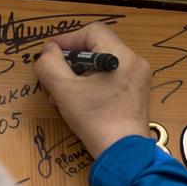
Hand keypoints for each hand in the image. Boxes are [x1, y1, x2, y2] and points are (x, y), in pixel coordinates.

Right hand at [32, 24, 151, 159]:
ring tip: (62, 97)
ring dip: (78, 78)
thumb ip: (50, 64)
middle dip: (70, 63)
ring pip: (101, 67)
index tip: (51, 54)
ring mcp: (138, 80)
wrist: (122, 153)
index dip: (68, 40)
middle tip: (54, 79)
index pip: (92, 31)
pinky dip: (91, 87)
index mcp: (121, 56)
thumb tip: (48, 50)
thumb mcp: (64, 90)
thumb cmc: (96, 120)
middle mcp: (134, 63)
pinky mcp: (136, 96)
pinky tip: (78, 104)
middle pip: (96, 49)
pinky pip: (110, 81)